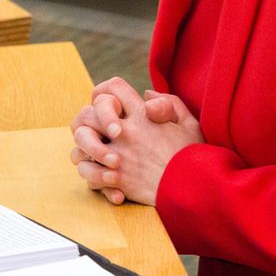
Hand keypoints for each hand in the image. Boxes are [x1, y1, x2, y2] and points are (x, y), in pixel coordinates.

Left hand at [69, 77, 202, 205]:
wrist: (194, 188)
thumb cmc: (193, 156)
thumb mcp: (189, 123)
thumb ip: (169, 104)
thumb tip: (146, 94)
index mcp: (143, 115)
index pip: (114, 88)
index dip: (106, 91)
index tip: (110, 104)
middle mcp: (126, 132)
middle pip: (86, 114)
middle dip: (87, 121)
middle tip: (97, 132)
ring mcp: (119, 156)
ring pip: (81, 147)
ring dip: (85, 152)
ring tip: (98, 159)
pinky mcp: (117, 179)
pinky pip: (90, 174)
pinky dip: (93, 177)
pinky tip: (105, 178)